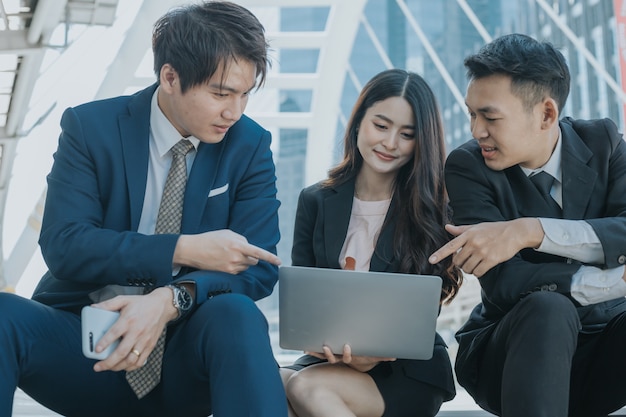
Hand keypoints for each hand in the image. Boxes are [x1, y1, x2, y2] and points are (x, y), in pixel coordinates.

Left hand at [89, 288, 175, 372]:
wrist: (162, 306)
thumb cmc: (142, 303)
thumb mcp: (124, 299)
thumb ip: (108, 304)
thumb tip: (94, 307)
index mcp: (128, 320)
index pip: (115, 333)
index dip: (104, 343)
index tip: (96, 350)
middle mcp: (137, 332)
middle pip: (122, 352)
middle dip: (108, 362)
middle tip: (98, 366)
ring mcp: (144, 340)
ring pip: (131, 360)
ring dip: (118, 367)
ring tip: (109, 368)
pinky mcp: (150, 345)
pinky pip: (140, 361)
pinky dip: (131, 367)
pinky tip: (123, 366)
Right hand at [174, 229, 280, 273]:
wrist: (193, 250)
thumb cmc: (211, 239)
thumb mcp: (228, 233)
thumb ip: (242, 240)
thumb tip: (250, 249)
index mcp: (237, 245)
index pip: (258, 253)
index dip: (270, 258)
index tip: (279, 262)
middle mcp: (236, 257)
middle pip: (254, 260)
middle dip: (251, 256)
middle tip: (239, 251)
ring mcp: (231, 267)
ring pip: (247, 266)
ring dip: (243, 261)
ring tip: (228, 255)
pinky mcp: (227, 273)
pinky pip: (239, 271)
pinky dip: (237, 266)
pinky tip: (225, 260)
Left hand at [306, 345, 395, 372]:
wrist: (357, 360)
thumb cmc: (364, 356)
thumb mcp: (373, 356)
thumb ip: (382, 356)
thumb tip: (394, 357)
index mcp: (350, 357)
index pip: (347, 357)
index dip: (347, 353)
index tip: (347, 346)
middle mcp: (340, 358)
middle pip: (333, 358)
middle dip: (329, 353)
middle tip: (326, 346)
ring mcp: (334, 356)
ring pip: (324, 356)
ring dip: (317, 352)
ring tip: (310, 348)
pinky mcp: (328, 353)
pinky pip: (318, 353)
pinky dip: (312, 350)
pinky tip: (305, 346)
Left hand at [428, 219, 543, 276]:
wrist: (515, 232)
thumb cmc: (494, 229)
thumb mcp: (477, 227)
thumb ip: (461, 229)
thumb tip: (447, 227)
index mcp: (468, 234)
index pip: (450, 246)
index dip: (439, 254)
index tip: (431, 260)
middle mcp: (473, 243)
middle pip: (458, 262)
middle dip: (460, 264)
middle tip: (467, 260)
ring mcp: (482, 252)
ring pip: (467, 269)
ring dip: (469, 269)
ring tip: (475, 263)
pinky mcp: (491, 260)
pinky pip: (478, 272)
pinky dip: (478, 273)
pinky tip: (482, 267)